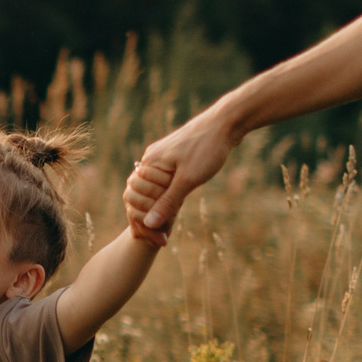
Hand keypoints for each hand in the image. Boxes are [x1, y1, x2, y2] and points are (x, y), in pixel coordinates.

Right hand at [124, 104, 243, 244]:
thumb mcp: (188, 180)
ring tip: (170, 224)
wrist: (225, 122)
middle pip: (142, 195)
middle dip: (152, 216)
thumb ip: (168, 202)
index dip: (147, 221)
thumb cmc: (206, 149)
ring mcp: (162, 157)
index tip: (162, 238)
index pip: (136, 199)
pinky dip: (169, 195)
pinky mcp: (175, 156)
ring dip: (161, 206)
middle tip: (165, 236)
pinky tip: (178, 204)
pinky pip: (165, 181)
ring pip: (155, 189)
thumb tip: (149, 224)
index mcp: (150, 164)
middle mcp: (151, 159)